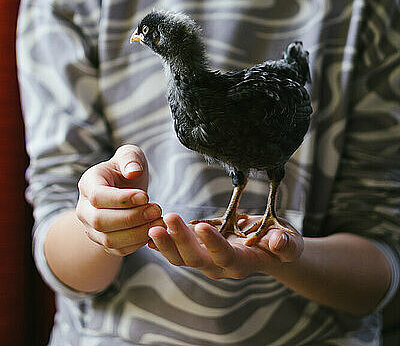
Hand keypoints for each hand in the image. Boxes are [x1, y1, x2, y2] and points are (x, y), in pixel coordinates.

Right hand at [76, 144, 164, 255]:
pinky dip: (138, 243)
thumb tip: (132, 172)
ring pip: (109, 239)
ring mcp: (91, 228)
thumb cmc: (127, 168)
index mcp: (88, 183)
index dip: (122, 199)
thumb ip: (131, 159)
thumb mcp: (130, 154)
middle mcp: (84, 208)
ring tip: (158, 221)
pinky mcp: (103, 242)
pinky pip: (118, 250)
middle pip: (100, 221)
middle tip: (157, 209)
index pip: (97, 196)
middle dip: (132, 217)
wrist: (126, 187)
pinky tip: (153, 230)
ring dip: (137, 233)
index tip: (145, 196)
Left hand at [148, 214, 303, 279]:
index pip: (225, 256)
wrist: (272, 249)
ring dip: (166, 243)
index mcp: (243, 262)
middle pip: (196, 259)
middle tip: (168, 219)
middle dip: (181, 240)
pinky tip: (150, 229)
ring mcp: (208, 261)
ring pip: (182, 258)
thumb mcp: (291, 242)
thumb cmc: (283, 243)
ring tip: (153, 226)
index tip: (201, 226)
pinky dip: (164, 241)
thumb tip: (277, 243)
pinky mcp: (199, 252)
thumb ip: (286, 244)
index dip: (213, 244)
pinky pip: (177, 251)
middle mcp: (221, 266)